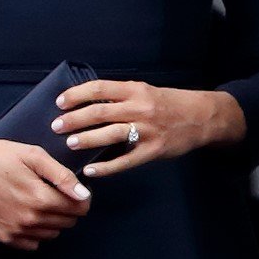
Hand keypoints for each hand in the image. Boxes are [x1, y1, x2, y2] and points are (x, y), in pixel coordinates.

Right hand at [0, 128, 91, 249]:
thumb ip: (62, 176)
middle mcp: (31, 220)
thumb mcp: (33, 155)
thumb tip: (84, 194)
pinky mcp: (4, 237)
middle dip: (68, 207)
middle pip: (68, 222)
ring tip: (39, 198)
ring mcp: (17, 231)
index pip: (79, 208)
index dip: (81, 197)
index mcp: (41, 198)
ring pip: (52, 233)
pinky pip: (33, 243)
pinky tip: (27, 212)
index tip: (73, 188)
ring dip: (53, 219)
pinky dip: (36, 231)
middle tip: (54, 189)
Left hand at [53, 80, 246, 178]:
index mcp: (134, 89)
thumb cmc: (167, 103)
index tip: (60, 102)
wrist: (201, 117)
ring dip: (87, 139)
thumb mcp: (144, 91)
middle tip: (56, 126)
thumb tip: (87, 103)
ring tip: (69, 144)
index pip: (99, 88)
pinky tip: (91, 170)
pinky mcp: (153, 151)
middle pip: (100, 111)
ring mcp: (146, 130)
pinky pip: (125, 161)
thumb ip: (120, 96)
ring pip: (110, 134)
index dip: (76, 95)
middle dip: (75, 119)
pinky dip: (106, 167)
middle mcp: (139, 107)